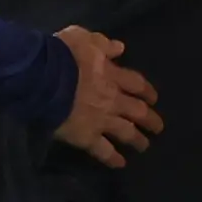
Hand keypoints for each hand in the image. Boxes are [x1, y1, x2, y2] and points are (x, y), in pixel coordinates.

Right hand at [50, 25, 162, 168]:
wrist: (43, 78)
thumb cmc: (61, 54)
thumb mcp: (83, 37)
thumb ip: (103, 44)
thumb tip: (120, 48)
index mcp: (112, 75)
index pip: (137, 84)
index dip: (147, 91)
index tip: (154, 98)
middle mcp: (112, 100)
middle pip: (138, 111)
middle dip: (150, 119)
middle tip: (158, 127)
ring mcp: (101, 120)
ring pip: (126, 132)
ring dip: (137, 140)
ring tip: (145, 146)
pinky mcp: (87, 137)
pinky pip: (103, 150)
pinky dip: (112, 158)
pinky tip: (120, 164)